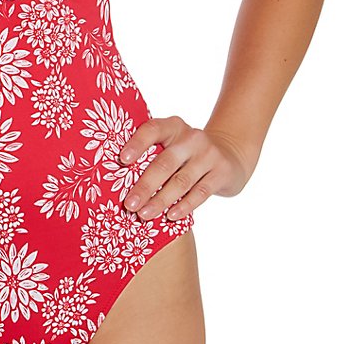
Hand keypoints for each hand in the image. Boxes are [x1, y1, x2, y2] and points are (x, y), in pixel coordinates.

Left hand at [118, 115, 257, 221]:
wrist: (229, 156)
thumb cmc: (185, 155)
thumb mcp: (171, 145)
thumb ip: (151, 154)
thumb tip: (114, 178)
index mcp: (173, 126)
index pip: (152, 130)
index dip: (137, 143)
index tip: (122, 160)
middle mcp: (191, 137)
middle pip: (164, 162)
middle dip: (145, 185)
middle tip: (129, 204)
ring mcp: (209, 154)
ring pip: (181, 181)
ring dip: (161, 200)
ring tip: (144, 215)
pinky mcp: (222, 172)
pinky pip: (200, 192)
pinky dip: (184, 206)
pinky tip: (170, 216)